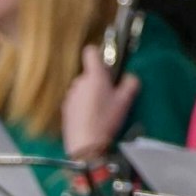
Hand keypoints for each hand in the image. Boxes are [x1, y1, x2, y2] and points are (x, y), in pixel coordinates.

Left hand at [61, 46, 139, 161]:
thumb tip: (129, 76)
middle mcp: (80, 82)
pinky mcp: (65, 107)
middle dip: (99, 80)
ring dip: (91, 93)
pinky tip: (91, 117)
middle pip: (90, 73)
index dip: (99, 53)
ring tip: (100, 109)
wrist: (86, 143)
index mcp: (94, 76)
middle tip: (110, 95)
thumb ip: (130, 83)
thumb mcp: (126, 101)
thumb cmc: (107, 118)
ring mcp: (71, 95)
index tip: (107, 63)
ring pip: (83, 87)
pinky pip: (77, 99)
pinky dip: (83, 104)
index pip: (91, 52)